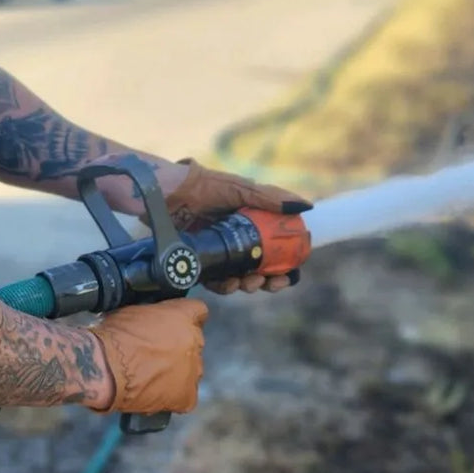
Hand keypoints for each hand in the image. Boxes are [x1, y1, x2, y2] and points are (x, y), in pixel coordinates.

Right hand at [86, 299, 207, 414]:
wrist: (105, 368)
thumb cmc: (114, 338)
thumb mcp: (132, 313)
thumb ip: (151, 317)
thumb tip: (148, 323)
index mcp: (183, 316)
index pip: (198, 312)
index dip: (184, 319)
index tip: (172, 324)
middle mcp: (195, 341)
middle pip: (194, 343)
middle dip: (178, 347)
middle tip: (154, 353)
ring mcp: (193, 370)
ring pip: (192, 370)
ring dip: (177, 372)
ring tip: (152, 377)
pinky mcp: (186, 396)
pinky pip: (187, 397)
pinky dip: (173, 398)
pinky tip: (156, 395)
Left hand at [161, 159, 311, 293]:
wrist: (167, 194)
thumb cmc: (204, 186)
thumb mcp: (240, 189)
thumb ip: (269, 197)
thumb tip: (305, 206)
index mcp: (251, 225)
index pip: (276, 251)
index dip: (285, 266)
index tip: (290, 275)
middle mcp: (236, 241)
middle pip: (260, 270)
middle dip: (268, 281)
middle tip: (269, 283)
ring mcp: (218, 253)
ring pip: (239, 279)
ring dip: (248, 285)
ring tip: (247, 282)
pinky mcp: (199, 263)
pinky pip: (216, 281)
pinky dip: (224, 286)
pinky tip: (229, 283)